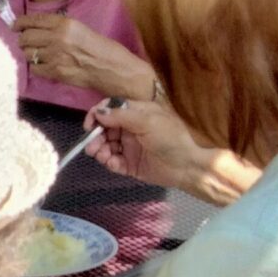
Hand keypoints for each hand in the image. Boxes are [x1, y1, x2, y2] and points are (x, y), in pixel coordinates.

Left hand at [16, 14, 153, 100]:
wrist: (114, 70)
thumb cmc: (104, 48)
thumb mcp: (82, 30)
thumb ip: (61, 29)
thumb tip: (40, 30)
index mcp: (65, 23)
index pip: (34, 20)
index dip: (21, 22)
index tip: (15, 26)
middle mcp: (57, 37)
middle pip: (26, 37)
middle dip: (22, 39)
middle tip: (24, 42)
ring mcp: (54, 55)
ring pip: (27, 53)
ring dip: (28, 53)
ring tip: (34, 54)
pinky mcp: (55, 72)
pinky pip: (34, 68)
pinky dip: (35, 67)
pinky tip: (42, 66)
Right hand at [87, 98, 258, 203]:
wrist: (188, 166)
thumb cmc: (171, 139)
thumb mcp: (147, 121)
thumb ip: (121, 116)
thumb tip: (98, 112)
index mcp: (136, 114)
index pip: (110, 109)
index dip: (97, 115)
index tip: (89, 125)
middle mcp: (130, 129)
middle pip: (104, 129)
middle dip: (95, 136)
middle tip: (91, 146)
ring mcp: (129, 147)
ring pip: (106, 146)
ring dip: (99, 150)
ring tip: (100, 155)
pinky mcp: (130, 164)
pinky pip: (113, 162)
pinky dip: (108, 162)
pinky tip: (111, 162)